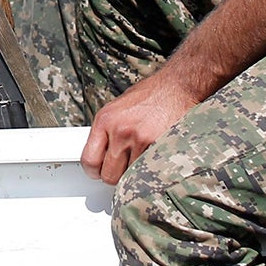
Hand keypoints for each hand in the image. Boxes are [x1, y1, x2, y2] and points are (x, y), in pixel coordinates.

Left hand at [79, 67, 203, 184]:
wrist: (177, 87)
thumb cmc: (149, 97)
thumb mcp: (118, 109)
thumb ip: (107, 132)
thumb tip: (99, 155)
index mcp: (105, 120)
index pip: (89, 160)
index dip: (94, 172)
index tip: (99, 172)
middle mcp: (119, 131)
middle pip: (109, 175)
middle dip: (115, 177)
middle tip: (123, 170)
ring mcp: (139, 140)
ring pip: (130, 178)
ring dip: (136, 174)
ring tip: (142, 159)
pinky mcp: (158, 147)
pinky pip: (148, 172)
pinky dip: (151, 171)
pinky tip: (154, 159)